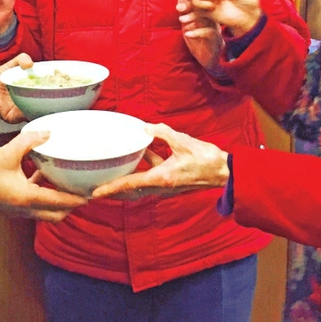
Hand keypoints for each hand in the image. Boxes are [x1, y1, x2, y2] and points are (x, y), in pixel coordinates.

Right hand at [0, 130, 86, 221]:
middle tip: (83, 190)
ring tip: (68, 182)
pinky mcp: (12, 206)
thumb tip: (47, 132)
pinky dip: (43, 192)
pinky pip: (34, 203)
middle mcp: (26, 209)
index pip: (60, 202)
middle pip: (57, 214)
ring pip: (46, 211)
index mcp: (28, 198)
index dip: (78, 199)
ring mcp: (18, 210)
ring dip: (58, 199)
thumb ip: (29, 141)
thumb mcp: (7, 153)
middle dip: (72, 205)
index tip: (93, 194)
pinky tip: (42, 174)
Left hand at [91, 123, 229, 199]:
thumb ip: (162, 133)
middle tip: (96, 188)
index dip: (111, 188)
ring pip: (140, 184)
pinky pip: (152, 176)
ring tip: (113, 170)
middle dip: (113, 189)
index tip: (95, 194)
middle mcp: (161, 186)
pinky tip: (143, 151)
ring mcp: (167, 185)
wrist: (225, 173)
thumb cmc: (207, 160)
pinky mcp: (172, 181)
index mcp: (161, 178)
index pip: (130, 184)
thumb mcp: (183, 141)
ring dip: (127, 179)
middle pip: (131, 190)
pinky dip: (144, 168)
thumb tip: (146, 127)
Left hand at [175, 0, 223, 70]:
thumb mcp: (188, 25)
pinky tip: (187, 34)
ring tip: (181, 20)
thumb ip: (185, 13)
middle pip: (206, 6)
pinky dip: (197, 32)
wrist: (206, 59)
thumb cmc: (197, 40)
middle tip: (179, 7)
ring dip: (193, 18)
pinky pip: (209, 33)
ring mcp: (216, 28)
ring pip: (208, 18)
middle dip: (192, 4)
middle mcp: (213, 19)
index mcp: (208, 13)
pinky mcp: (217, 39)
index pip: (201, 0)